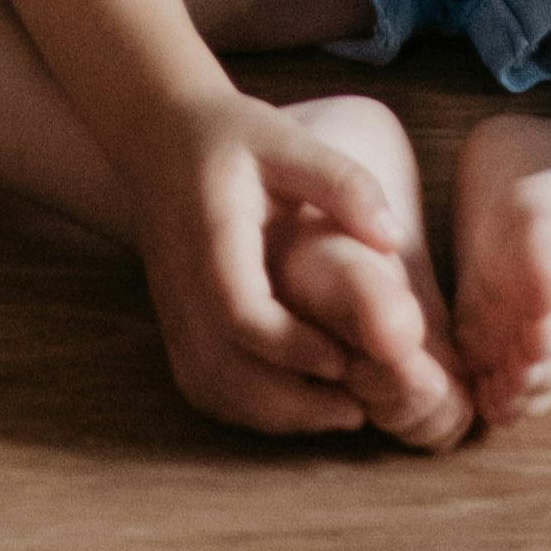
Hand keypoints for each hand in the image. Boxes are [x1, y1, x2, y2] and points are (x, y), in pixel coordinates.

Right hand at [133, 97, 458, 444]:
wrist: (159, 136)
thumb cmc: (232, 136)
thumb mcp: (288, 139)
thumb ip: (341, 183)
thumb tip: (391, 238)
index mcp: (211, 234)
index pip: (239, 310)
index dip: (291, 345)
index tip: (346, 360)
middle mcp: (181, 281)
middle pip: (220, 366)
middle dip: (289, 401)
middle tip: (357, 410)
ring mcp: (172, 307)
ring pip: (208, 384)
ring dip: (270, 414)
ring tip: (337, 413)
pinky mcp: (175, 323)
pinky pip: (202, 382)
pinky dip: (246, 409)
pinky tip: (296, 404)